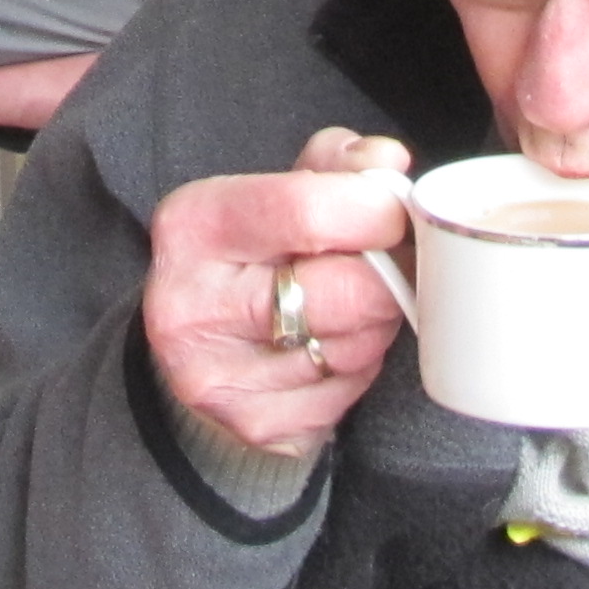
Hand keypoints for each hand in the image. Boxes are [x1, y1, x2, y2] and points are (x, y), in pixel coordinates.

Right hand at [146, 128, 417, 456]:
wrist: (195, 347)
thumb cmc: (248, 257)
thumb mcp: (275, 189)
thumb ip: (335, 165)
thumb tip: (388, 164)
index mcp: (193, 226)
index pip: (309, 212)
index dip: (376, 210)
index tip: (395, 210)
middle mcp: (193, 305)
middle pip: (349, 291)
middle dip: (388, 275)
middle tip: (388, 262)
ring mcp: (221, 376)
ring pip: (358, 346)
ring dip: (377, 322)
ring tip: (352, 303)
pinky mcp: (256, 425)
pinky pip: (348, 393)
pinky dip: (357, 368)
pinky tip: (330, 347)